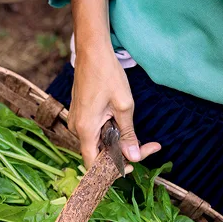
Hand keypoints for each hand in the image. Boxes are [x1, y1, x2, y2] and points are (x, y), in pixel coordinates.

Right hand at [68, 44, 160, 168]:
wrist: (92, 51)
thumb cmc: (107, 74)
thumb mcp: (124, 105)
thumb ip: (128, 134)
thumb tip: (134, 157)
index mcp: (85, 128)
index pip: (93, 163)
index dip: (111, 170)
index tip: (131, 166)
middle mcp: (76, 128)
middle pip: (97, 154)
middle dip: (121, 154)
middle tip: (146, 147)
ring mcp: (76, 121)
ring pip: (97, 143)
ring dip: (116, 142)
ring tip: (134, 131)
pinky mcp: (79, 115)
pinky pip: (93, 132)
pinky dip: (108, 133)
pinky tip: (120, 122)